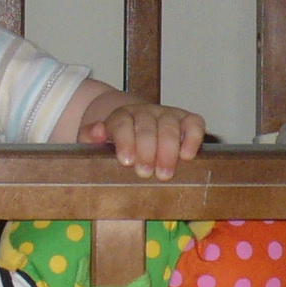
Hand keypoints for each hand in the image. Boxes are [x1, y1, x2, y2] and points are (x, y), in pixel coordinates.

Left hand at [84, 99, 205, 179]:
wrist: (136, 128)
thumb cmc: (117, 144)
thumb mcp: (97, 142)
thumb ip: (90, 136)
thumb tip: (97, 131)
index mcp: (121, 117)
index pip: (122, 123)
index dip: (125, 141)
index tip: (126, 161)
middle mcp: (145, 112)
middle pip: (147, 126)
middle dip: (147, 150)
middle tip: (145, 173)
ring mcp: (167, 115)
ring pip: (170, 125)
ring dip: (168, 150)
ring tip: (164, 173)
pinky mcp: (187, 120)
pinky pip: (194, 123)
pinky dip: (193, 137)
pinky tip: (187, 156)